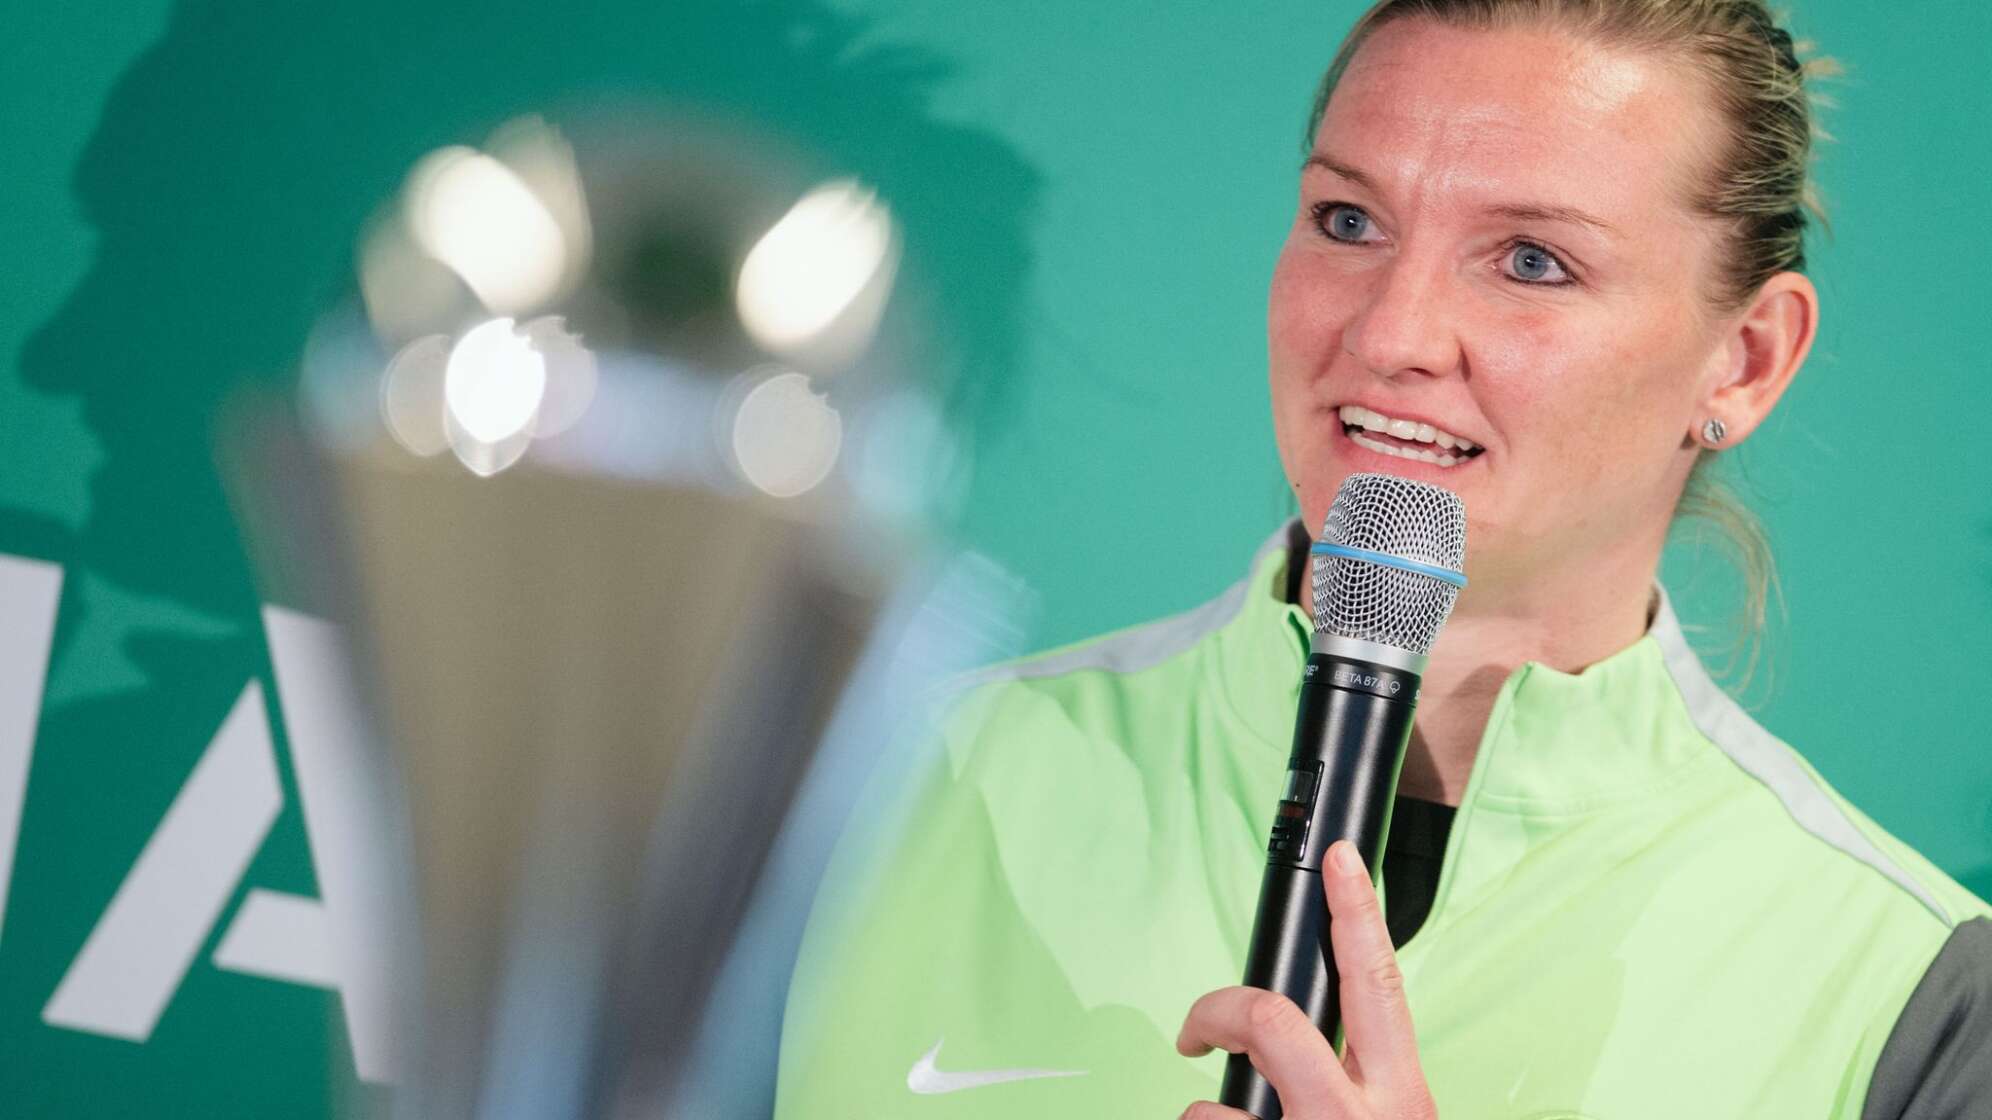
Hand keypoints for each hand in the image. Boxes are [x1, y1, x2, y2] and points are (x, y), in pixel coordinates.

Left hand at [1175, 840, 1436, 1118]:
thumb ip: (1367, 1084)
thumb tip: (1313, 1052)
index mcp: (1403, 1094)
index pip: (1379, 982)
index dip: (1359, 913)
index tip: (1339, 857)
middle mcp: (1362, 1114)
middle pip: (1274, 1018)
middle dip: (1222, 1009)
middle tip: (1197, 1029)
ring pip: (1226, 1088)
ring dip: (1205, 1107)